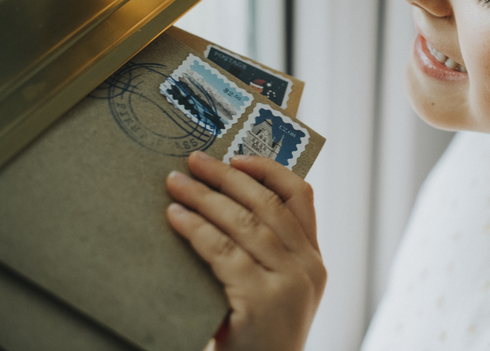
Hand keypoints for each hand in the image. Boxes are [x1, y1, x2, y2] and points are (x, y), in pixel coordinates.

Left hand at [166, 151, 325, 350]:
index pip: (301, 198)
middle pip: (269, 204)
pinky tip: (176, 217)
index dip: (270, 171)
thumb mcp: (274, 296)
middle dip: (228, 177)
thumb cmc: (257, 344)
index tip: (237, 157)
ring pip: (245, 222)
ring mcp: (288, 284)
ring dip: (206, 197)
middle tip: (194, 161)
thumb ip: (266, 257)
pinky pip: (222, 252)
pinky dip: (196, 229)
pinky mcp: (260, 301)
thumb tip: (222, 205)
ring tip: (175, 184)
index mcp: (314, 263)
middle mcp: (307, 268)